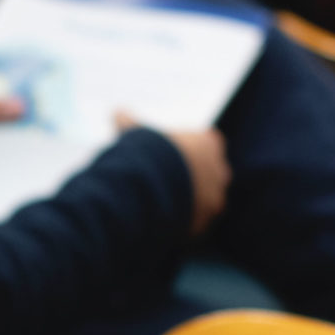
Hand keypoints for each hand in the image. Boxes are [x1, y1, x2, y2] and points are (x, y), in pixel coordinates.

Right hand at [116, 117, 231, 235]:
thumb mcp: (135, 134)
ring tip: (165, 204)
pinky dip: (184, 223)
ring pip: (208, 201)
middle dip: (196, 177)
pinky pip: (197, 224)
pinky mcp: (205, 223)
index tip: (175, 155)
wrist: (150, 189)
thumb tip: (115, 111)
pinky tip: (164, 221)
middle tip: (171, 181)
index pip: (210, 143)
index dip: (192, 150)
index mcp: (208, 143)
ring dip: (191, 201)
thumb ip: (129, 124)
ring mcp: (215, 199)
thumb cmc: (146, 154)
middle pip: (214, 173)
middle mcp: (219, 171)